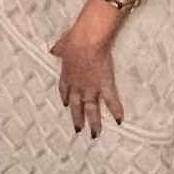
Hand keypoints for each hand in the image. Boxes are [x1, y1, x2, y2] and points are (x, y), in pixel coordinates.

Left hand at [55, 8, 125, 136]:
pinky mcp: (104, 86)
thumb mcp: (63, 43)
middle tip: (78, 129)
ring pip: (92, 110)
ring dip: (93, 123)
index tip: (66, 105)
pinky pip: (111, 101)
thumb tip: (54, 50)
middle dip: (77, 119)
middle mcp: (77, 86)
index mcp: (66, 75)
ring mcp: (91, 88)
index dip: (66, 98)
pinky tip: (120, 121)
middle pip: (76, 106)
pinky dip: (116, 111)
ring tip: (95, 135)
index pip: (65, 90)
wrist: (87, 40)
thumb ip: (59, 48)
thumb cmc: (74, 39)